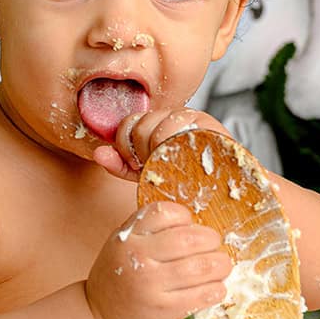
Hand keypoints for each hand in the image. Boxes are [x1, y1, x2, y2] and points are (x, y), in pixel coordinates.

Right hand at [83, 200, 232, 318]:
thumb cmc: (118, 278)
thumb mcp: (121, 244)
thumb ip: (149, 230)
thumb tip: (196, 225)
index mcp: (128, 237)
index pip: (166, 213)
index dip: (185, 217)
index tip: (189, 227)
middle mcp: (138, 258)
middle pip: (191, 238)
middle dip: (211, 240)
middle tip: (213, 246)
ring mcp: (152, 285)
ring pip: (203, 266)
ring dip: (220, 265)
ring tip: (220, 266)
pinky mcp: (166, 309)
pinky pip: (205, 294)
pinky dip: (217, 289)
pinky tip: (214, 287)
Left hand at [90, 107, 229, 181]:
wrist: (221, 201)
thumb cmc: (184, 186)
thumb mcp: (146, 176)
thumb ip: (122, 165)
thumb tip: (98, 153)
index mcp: (158, 123)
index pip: (130, 122)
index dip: (128, 145)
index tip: (139, 163)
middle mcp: (176, 117)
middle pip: (143, 123)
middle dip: (143, 150)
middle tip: (155, 165)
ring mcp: (196, 120)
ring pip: (162, 124)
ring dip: (161, 150)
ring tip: (170, 165)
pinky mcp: (215, 127)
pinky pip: (188, 125)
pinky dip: (180, 144)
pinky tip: (184, 160)